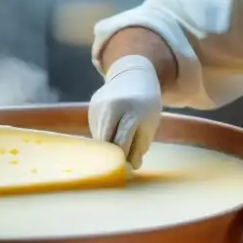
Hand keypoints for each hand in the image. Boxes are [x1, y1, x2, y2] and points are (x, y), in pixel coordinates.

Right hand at [89, 55, 161, 169]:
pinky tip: (112, 128)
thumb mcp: (150, 122)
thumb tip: (133, 166)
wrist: (133, 75)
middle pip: (108, 140)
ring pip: (100, 136)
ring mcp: (100, 105)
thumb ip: (141, 144)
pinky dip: (104, 134)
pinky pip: (96, 128)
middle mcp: (113, 106)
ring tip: (119, 143)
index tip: (128, 167)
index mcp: (133, 110)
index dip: (124, 157)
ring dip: (108, 145)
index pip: (123, 141)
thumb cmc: (146, 104)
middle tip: (121, 161)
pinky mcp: (92, 106)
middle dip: (114, 154)